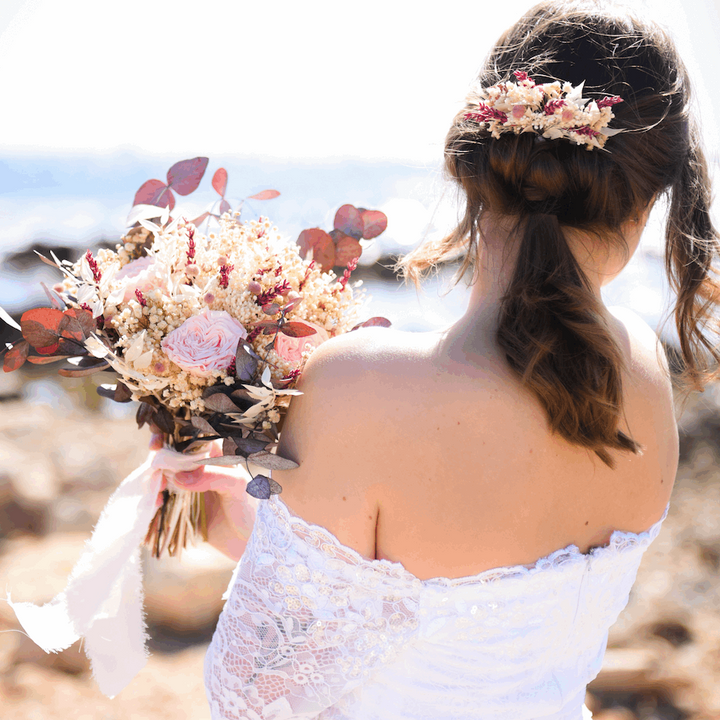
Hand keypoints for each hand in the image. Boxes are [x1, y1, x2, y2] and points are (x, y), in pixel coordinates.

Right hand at [148, 433, 257, 560]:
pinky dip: (153, 502)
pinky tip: (155, 508)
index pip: (190, 437)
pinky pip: (160, 500)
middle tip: (155, 473)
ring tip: (157, 494)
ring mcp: (187, 487)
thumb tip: (179, 476)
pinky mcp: (179, 507)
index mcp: (215, 455)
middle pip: (170, 455)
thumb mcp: (237, 486)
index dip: (170, 435)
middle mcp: (199, 467)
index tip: (157, 444)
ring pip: (162, 477)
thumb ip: (213, 475)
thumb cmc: (248, 508)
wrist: (246, 543)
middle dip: (157, 461)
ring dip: (153, 482)